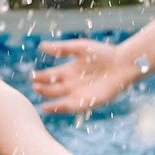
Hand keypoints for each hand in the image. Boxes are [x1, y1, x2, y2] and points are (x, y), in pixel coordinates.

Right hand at [32, 37, 146, 113]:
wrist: (122, 63)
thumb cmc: (103, 53)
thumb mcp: (80, 48)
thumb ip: (62, 48)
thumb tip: (42, 45)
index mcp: (69, 70)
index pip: (50, 76)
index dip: (40, 77)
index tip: (32, 76)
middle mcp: (72, 83)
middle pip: (53, 88)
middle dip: (43, 88)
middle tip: (35, 87)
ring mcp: (79, 93)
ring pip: (59, 99)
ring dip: (49, 100)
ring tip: (41, 100)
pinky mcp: (87, 102)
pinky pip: (71, 107)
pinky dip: (60, 108)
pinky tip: (51, 107)